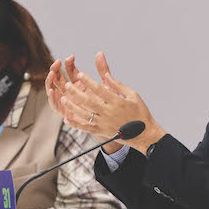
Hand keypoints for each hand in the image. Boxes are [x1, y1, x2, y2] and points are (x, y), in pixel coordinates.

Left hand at [49, 52, 165, 153]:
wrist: (145, 134)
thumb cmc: (140, 112)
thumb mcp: (133, 95)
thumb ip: (118, 85)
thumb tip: (106, 75)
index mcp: (117, 102)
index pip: (99, 89)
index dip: (88, 81)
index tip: (80, 74)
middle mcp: (109, 113)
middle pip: (88, 101)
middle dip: (76, 92)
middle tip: (67, 85)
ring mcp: (105, 123)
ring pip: (84, 114)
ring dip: (72, 106)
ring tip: (63, 99)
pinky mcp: (103, 132)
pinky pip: (86, 128)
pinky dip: (76, 124)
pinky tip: (67, 119)